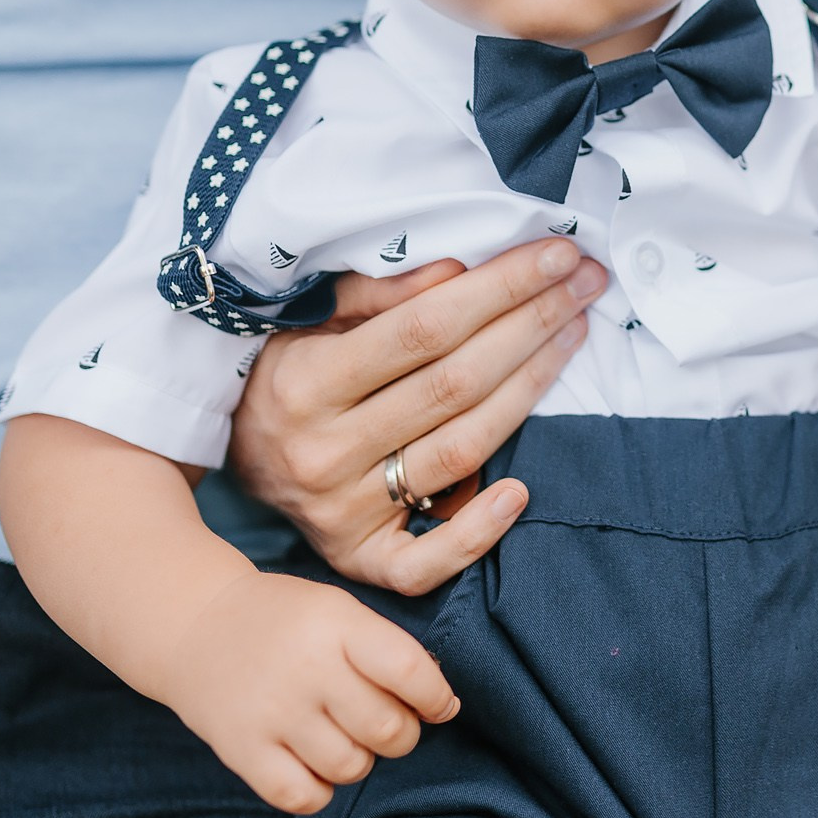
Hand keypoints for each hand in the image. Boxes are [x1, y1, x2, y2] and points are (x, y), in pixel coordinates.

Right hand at [152, 569, 459, 814]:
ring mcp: (272, 713)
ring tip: (341, 736)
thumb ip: (387, 650)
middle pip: (387, 729)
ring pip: (351, 768)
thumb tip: (444, 708)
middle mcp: (306, 669)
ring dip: (360, 760)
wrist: (194, 624)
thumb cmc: (285, 621)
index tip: (437, 706)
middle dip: (401, 734)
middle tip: (383, 722)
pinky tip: (312, 764)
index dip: (435, 698)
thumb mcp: (336, 610)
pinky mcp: (243, 750)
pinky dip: (319, 791)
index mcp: (335, 624)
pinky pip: (305, 798)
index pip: (409, 670)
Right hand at [230, 238, 605, 594]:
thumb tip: (459, 272)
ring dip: (530, 390)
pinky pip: (428, 561)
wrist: (233, 462)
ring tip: (573, 336)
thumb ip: (377, 296)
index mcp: (307, 382)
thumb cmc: (282, 376)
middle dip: (531, 324)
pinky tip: (523, 491)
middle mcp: (325, 451)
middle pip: (454, 383)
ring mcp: (344, 513)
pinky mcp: (361, 561)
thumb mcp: (308, 321)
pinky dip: (479, 532)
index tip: (556, 256)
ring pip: (459, 451)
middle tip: (584, 283)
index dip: (498, 289)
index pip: (424, 328)